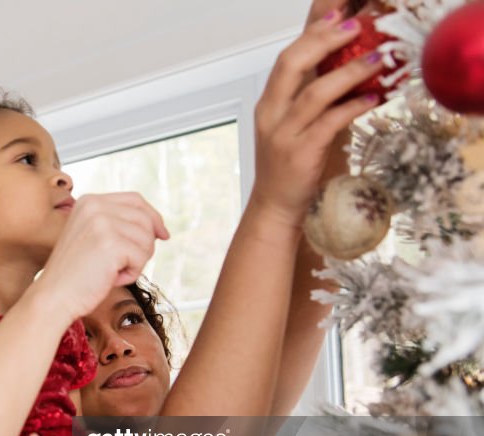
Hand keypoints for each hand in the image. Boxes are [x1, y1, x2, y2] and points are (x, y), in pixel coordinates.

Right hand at [33, 193, 168, 321]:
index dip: (153, 217)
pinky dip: (131, 274)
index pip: (135, 200)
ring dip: (136, 262)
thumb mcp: (91, 237)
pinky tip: (111, 278)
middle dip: (144, 246)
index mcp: (89, 201)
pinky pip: (142, 257)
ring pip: (147, 239)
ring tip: (111, 272)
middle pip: (145, 219)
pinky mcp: (111, 243)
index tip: (163, 235)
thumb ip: (116, 224)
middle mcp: (95, 206)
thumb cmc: (74, 275)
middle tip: (123, 265)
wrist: (53, 297)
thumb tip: (157, 227)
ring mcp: (102, 222)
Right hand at [250, 2, 384, 223]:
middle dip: (324, 41)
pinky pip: (329, 123)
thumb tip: (345, 65)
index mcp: (269, 104)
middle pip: (291, 65)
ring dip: (349, 73)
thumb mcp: (296, 124)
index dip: (312, 33)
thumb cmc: (291, 165)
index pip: (286, 58)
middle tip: (356, 28)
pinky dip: (352, 108)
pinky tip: (373, 99)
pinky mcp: (300, 154)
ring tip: (378, 60)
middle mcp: (272, 115)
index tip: (339, 14)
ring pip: (314, 93)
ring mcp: (283, 135)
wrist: (275, 206)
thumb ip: (313, 96)